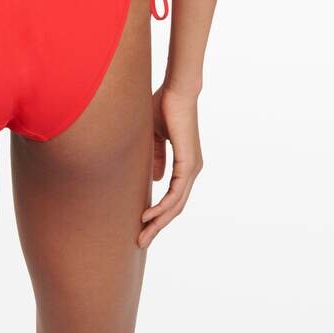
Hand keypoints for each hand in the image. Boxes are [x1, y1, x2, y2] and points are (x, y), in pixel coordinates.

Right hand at [138, 86, 202, 246]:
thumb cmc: (165, 107)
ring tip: (142, 235)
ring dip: (158, 222)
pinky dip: (163, 207)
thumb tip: (155, 178)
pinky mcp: (189, 164)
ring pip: (176, 205)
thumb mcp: (156, 137)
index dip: (158, 212)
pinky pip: (176, 193)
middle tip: (141, 241)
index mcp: (185, 164)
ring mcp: (192, 168)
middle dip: (157, 226)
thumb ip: (156, 156)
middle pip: (175, 207)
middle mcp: (192, 170)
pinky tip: (149, 216)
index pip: (172, 197)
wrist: (177, 91)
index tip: (141, 224)